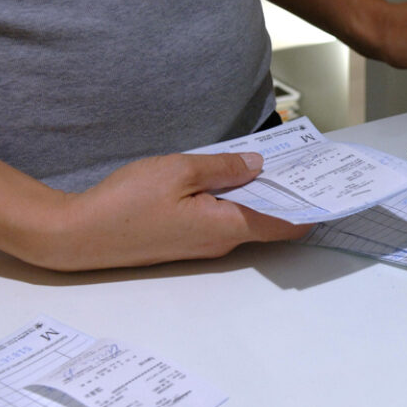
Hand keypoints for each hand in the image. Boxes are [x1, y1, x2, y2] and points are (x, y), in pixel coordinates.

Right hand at [30, 152, 310, 270]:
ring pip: (244, 217)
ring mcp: (202, 244)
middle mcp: (220, 241)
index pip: (284, 223)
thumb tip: (258, 165)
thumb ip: (224, 167)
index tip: (326, 188)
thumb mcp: (180, 170)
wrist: (80, 235)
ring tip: (272, 162)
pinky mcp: (185, 240)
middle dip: (287, 193)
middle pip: (267, 219)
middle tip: (301, 163)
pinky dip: (236, 198)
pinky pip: (222, 218)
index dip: (308, 207)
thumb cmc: (127, 202)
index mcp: (227, 226)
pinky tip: (232, 175)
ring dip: (260, 193)